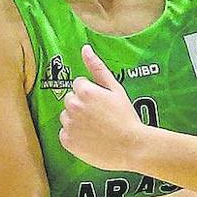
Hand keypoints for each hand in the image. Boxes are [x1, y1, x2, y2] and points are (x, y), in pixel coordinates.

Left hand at [58, 44, 142, 169]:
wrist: (132, 147)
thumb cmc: (126, 117)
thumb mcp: (115, 89)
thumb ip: (97, 67)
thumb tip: (85, 48)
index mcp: (84, 91)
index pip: (78, 85)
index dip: (91, 94)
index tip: (102, 104)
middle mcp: (73, 106)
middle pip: (70, 99)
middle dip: (81, 105)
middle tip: (99, 116)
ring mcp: (69, 124)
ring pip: (66, 116)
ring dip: (76, 120)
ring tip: (95, 128)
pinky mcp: (67, 141)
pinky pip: (65, 133)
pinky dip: (74, 136)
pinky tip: (89, 139)